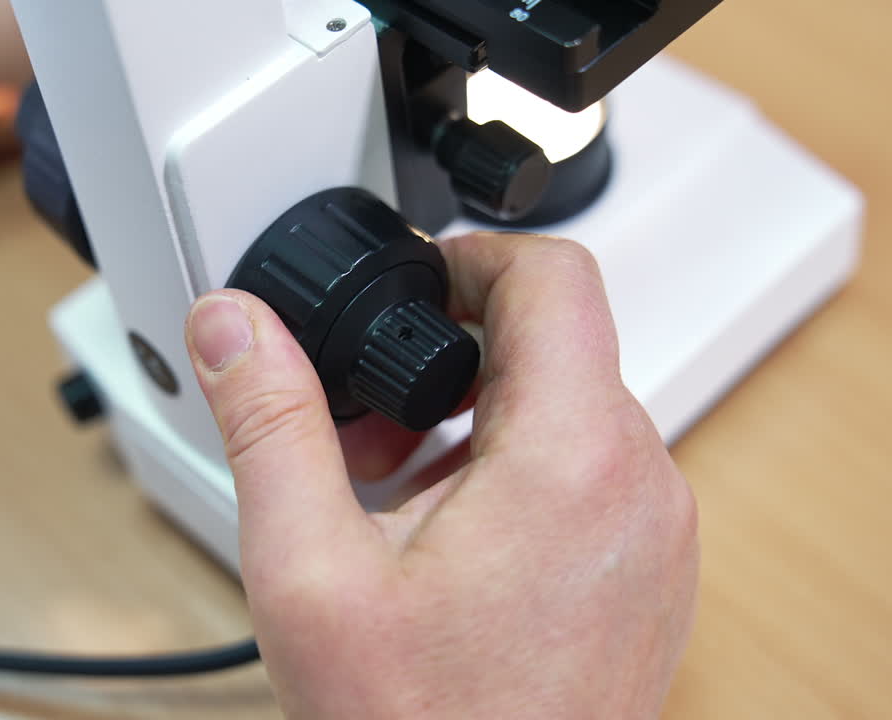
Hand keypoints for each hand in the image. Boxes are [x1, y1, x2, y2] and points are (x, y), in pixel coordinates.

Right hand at [184, 233, 698, 718]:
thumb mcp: (309, 571)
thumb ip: (269, 424)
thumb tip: (232, 323)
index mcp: (572, 459)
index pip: (554, 277)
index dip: (470, 256)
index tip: (413, 284)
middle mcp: (642, 486)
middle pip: (557, 344)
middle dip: (453, 356)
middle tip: (372, 423)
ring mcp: (659, 536)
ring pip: (573, 411)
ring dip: (480, 421)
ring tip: (397, 490)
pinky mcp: (651, 573)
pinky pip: (594, 475)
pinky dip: (520, 473)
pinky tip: (447, 539)